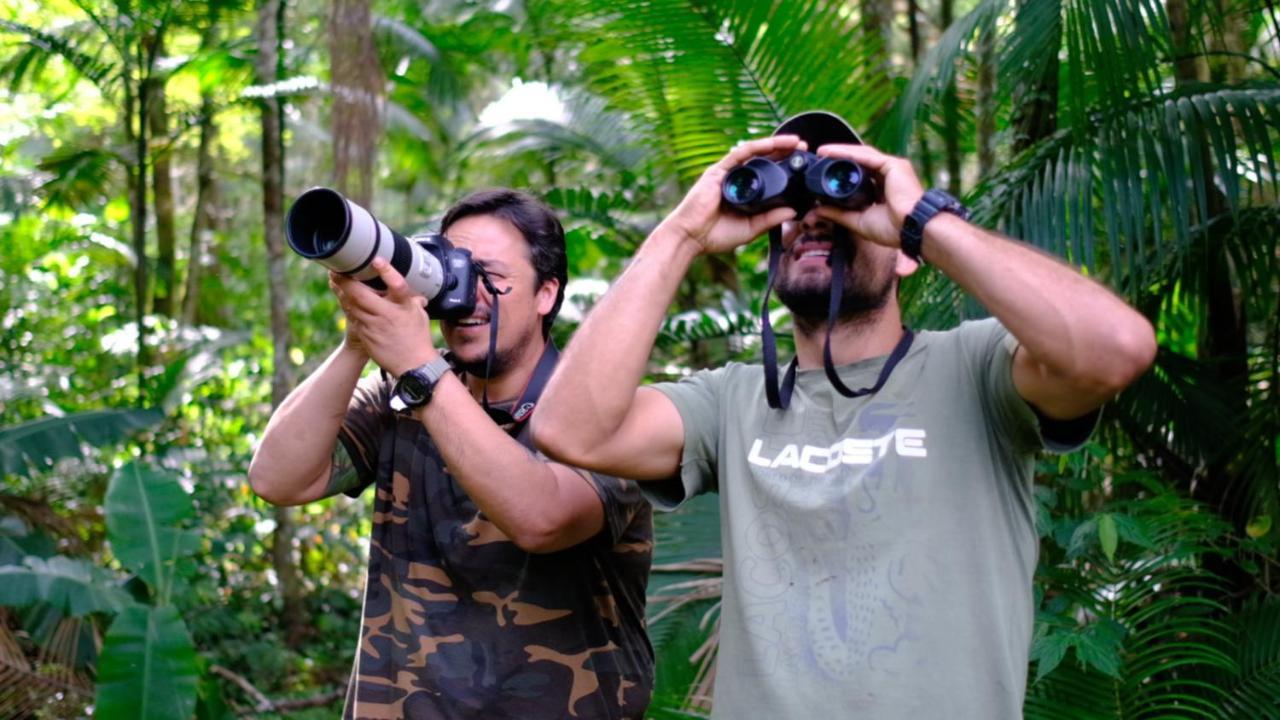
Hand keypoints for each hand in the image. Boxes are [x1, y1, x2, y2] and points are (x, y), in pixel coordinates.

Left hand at [330, 258, 438, 375]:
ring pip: (351, 306)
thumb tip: (417, 295)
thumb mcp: (420, 316)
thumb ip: (414, 302)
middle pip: (361, 295)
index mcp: (404, 307)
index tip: (377, 260)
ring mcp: (374, 327)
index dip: (387, 272)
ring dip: (341, 293)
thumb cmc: (418, 339)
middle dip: (346, 281)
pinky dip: (347, 307)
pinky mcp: (366, 336)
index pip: (397, 285)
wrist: (413, 366)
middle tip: (336, 270)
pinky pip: (353, 318)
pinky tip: (342, 299)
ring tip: (334, 281)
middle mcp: (387, 315)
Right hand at [658, 135, 804, 253]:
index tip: (803, 166)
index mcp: (744, 192)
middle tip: (804, 149)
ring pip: (755, 153)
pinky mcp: (719, 171)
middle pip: (764, 160)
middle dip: (784, 152)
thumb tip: (793, 211)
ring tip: (795, 142)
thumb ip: (770, 220)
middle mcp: (737, 179)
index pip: (768, 175)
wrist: (690, 237)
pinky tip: (773, 144)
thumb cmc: (715, 235)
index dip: (785, 168)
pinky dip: (757, 147)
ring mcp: (727, 173)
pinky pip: (740, 154)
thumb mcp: (751, 228)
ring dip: (775, 144)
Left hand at [812, 144, 925, 247]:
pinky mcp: (894, 165)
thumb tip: (818, 211)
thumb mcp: (858, 221)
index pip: (859, 174)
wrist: (912, 230)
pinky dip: (849, 153)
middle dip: (839, 158)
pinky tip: (833, 153)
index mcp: (883, 188)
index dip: (842, 172)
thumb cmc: (893, 230)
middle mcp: (889, 175)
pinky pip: (867, 156)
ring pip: (862, 155)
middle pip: (860, 162)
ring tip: (823, 152)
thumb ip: (839, 214)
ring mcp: (893, 168)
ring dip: (841, 152)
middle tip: (820, 157)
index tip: (822, 171)